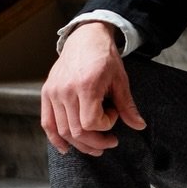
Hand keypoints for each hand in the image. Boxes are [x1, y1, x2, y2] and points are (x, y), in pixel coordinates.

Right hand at [40, 22, 146, 156]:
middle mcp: (66, 90)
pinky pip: (47, 123)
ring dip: (79, 144)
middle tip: (110, 143)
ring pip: (62, 130)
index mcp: (86, 85)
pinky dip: (55, 138)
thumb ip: (127, 105)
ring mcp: (53, 92)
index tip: (114, 114)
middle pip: (76, 130)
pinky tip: (66, 148)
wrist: (85, 38)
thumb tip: (140, 126)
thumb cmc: (105, 58)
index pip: (91, 122)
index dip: (105, 126)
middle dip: (95, 142)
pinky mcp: (47, 93)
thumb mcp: (120, 80)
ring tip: (95, 147)